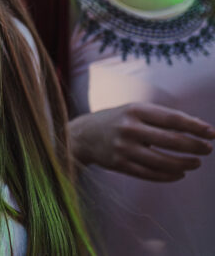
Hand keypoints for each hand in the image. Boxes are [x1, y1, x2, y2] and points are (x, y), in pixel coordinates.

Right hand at [70, 102, 214, 181]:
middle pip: (170, 140)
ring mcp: (123, 148)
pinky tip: (180, 174)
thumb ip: (162, 118)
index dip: (194, 126)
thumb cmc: (117, 121)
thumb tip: (198, 127)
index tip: (211, 133)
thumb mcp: (134, 111)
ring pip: (162, 161)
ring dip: (184, 163)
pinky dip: (169, 175)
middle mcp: (128, 128)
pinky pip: (150, 174)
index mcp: (134, 110)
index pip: (171, 119)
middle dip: (194, 146)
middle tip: (208, 149)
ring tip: (196, 163)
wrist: (83, 135)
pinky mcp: (119, 164)